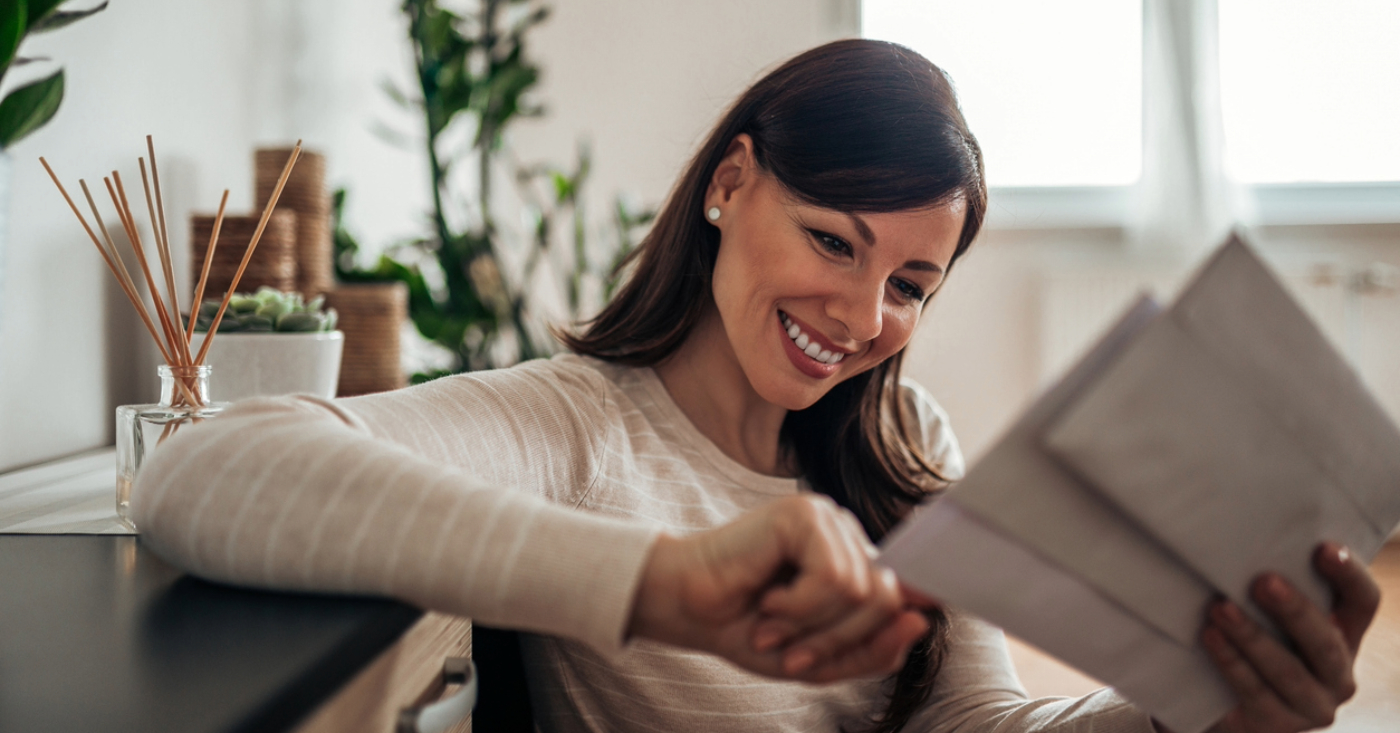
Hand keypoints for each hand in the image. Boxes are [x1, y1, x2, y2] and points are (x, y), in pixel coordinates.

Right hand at [627, 494, 931, 681]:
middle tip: (791, 651)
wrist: (686, 610)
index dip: (905, 615)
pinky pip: (832, 576)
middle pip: (885, 599)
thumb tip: (921, 622)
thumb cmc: (745, 628)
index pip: (905, 592)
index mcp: (854, 564)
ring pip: (860, 591)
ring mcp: (826, 520)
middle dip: (838, 639)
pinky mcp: (803, 514)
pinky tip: (768, 598)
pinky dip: (799, 604)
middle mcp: (847, 537)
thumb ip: (874, 650)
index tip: (895, 624)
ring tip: (772, 624)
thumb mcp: (819, 660)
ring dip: (811, 625)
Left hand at [1199, 542, 1380, 732]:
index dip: (1349, 575)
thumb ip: (1273, 587)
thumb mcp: (1268, 615)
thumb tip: (1244, 538)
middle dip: (1294, 610)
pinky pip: (1255, 692)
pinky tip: (1210, 637)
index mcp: (1344, 635)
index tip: (1324, 548)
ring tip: (1220, 608)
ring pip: (1288, 670)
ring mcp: (1312, 705)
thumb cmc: (1249, 643)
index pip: (1363, 602)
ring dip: (1252, 637)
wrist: (1221, 706)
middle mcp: (1338, 674)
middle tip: (1262, 581)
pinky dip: (1231, 662)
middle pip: (1325, 641)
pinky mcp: (1277, 725)